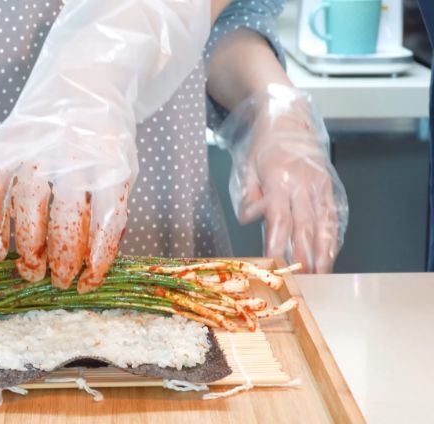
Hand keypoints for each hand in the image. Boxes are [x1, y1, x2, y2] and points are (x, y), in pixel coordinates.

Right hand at [0, 0, 209, 290]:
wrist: (84, 79)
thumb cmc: (104, 135)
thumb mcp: (123, 166)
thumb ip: (109, 207)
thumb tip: (89, 263)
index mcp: (111, 162)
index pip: (105, 223)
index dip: (96, 260)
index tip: (88, 284)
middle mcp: (73, 155)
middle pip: (64, 221)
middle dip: (60, 261)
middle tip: (56, 282)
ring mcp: (36, 147)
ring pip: (27, 208)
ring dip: (26, 248)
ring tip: (29, 273)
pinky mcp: (6, 143)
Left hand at [225, 85, 347, 272]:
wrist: (288, 117)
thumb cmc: (263, 144)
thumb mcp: (246, 165)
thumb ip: (248, 194)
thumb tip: (250, 218)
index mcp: (278, 179)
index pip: (278, 218)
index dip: (277, 242)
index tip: (274, 262)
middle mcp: (302, 184)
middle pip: (303, 226)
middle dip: (304, 255)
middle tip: (304, 279)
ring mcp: (319, 185)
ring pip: (323, 223)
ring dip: (323, 251)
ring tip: (322, 274)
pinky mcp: (329, 185)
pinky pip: (333, 214)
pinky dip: (333, 235)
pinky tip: (332, 253)